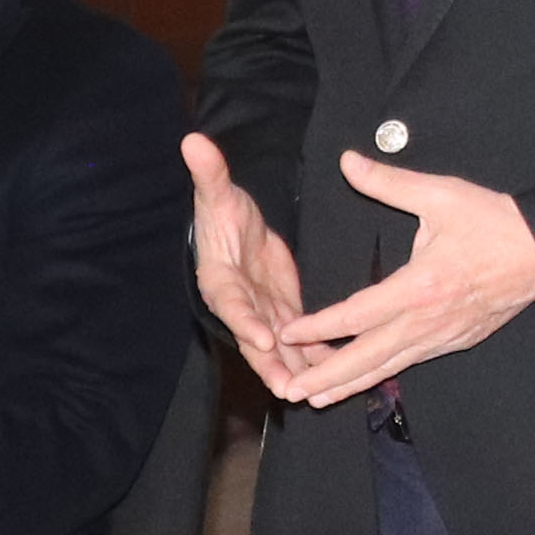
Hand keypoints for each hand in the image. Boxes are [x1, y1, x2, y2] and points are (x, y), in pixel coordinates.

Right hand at [183, 138, 304, 381]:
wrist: (234, 228)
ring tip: (319, 392)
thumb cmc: (221, 212)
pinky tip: (341, 373)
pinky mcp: (283, 316)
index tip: (262, 335)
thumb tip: (193, 141)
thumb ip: (210, 173)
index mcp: (221, 281)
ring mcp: (262, 315)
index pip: (232, 304)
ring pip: (280, 350)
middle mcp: (241, 306)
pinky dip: (317, 358)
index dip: (246, 321)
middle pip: (255, 340)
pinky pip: (301, 343)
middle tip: (291, 387)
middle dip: (272, 365)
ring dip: (298, 370)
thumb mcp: (218, 193)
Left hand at [256, 153, 534, 407]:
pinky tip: (365, 379)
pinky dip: (382, 374)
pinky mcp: (456, 342)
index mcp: (419, 286)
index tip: (288, 332)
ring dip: (350, 384)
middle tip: (291, 390)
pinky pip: (411, 363)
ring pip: (388, 368)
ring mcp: (443, 337)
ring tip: (317, 397)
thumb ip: (389, 182)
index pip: (356, 315)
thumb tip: (348, 161)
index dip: (319, 327)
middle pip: (367, 357)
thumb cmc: (494, 222)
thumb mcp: (440, 195)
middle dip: (327, 375)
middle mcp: (427, 320)